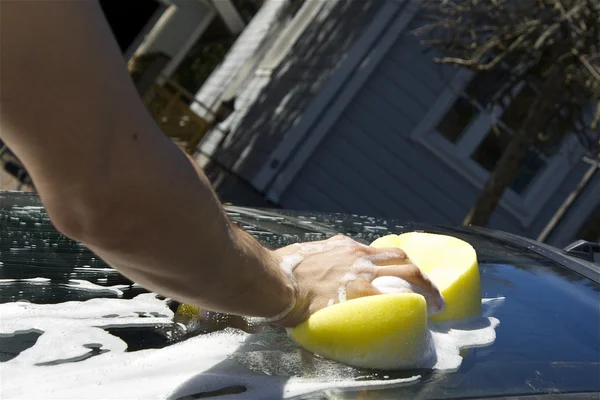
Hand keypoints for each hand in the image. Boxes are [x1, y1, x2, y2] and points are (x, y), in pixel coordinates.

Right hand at [271, 235, 444, 326]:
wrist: (275, 278)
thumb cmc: (284, 268)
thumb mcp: (310, 252)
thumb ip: (325, 254)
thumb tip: (325, 259)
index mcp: (346, 247)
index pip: (383, 252)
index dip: (400, 264)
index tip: (408, 276)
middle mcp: (359, 257)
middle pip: (402, 261)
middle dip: (422, 275)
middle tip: (433, 291)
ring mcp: (361, 273)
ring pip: (406, 274)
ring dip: (426, 288)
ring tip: (437, 304)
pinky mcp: (359, 292)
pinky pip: (394, 297)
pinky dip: (410, 303)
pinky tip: (420, 313)